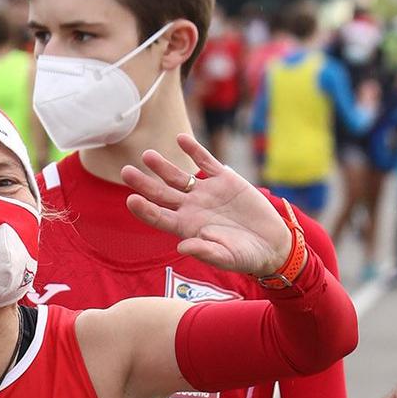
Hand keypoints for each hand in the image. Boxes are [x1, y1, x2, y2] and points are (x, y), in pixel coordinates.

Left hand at [121, 130, 291, 276]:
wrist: (271, 244)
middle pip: (162, 193)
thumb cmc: (245, 257)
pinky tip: (181, 140)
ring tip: (147, 155)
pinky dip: (194, 151)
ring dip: (162, 166)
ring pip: (179, 176)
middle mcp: (192, 208)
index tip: (131, 200)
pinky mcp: (224, 179)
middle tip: (126, 172)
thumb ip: (204, 251)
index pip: (159, 217)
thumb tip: (181, 246)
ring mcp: (206, 192)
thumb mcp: (225, 258)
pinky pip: (206, 161)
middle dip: (144, 183)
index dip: (145, 210)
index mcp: (187, 228)